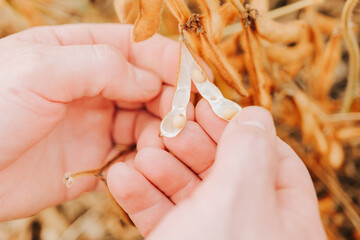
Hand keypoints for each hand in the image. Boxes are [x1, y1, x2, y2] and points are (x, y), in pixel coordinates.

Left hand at [0, 24, 178, 220]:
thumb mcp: (40, 70)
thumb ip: (101, 65)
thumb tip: (150, 80)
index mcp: (77, 53)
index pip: (137, 47)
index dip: (170, 59)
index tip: (198, 76)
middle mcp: (91, 86)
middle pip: (148, 84)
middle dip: (172, 97)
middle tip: (187, 114)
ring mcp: (95, 122)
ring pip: (147, 119)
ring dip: (164, 127)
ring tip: (169, 139)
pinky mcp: (96, 157)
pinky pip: (134, 151)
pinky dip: (149, 152)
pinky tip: (150, 156)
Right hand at [107, 101, 325, 238]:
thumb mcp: (239, 199)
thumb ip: (249, 150)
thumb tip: (254, 113)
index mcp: (285, 218)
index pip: (270, 157)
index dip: (236, 128)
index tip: (204, 106)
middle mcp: (251, 226)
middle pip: (223, 169)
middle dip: (191, 145)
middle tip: (166, 127)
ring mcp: (212, 237)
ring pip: (188, 191)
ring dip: (160, 168)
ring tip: (140, 153)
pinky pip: (162, 215)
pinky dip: (141, 195)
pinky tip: (121, 177)